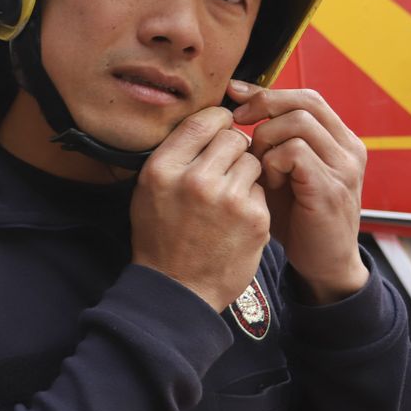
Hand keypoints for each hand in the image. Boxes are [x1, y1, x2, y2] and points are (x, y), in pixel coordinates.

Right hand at [130, 106, 272, 311]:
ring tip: (230, 192)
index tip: (220, 129)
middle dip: (233, 148)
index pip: (201, 121)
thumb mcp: (149, 190)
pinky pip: (261, 188)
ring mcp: (228, 199)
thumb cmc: (161, 237)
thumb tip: (206, 122)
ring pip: (252, 160)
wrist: (179, 289)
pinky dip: (253, 197)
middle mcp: (195, 180)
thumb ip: (174, 155)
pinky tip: (238, 215)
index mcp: (163, 169)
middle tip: (225, 166)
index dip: (217, 121)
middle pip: (232, 137)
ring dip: (246, 171)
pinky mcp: (254, 218)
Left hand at [228, 81, 368, 304]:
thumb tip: (235, 103)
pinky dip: (272, 162)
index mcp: (340, 140)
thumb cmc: (298, 217)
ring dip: (266, 139)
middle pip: (305, 102)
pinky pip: (295, 153)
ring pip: (298, 124)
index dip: (268, 91)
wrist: (323, 264)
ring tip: (257, 166)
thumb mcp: (283, 171)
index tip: (234, 94)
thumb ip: (271, 141)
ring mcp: (344, 168)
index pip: (306, 97)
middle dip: (263, 105)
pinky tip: (267, 182)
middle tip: (235, 121)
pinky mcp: (331, 189)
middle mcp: (349, 149)